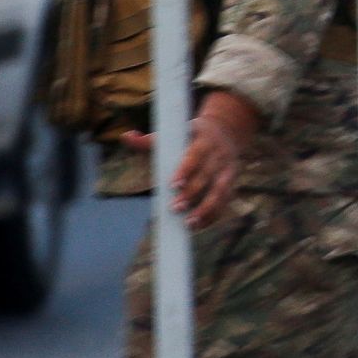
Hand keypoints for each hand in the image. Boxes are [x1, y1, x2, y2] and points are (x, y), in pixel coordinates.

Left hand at [122, 91, 257, 228]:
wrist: (226, 131)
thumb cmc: (191, 136)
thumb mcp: (175, 133)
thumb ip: (150, 140)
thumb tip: (126, 136)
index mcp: (204, 140)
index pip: (195, 156)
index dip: (185, 170)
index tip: (173, 185)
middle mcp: (219, 155)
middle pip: (206, 176)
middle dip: (191, 194)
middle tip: (174, 208)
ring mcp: (227, 170)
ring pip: (220, 191)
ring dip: (206, 208)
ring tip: (189, 223)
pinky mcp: (231, 182)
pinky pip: (224, 201)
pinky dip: (212, 215)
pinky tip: (198, 226)